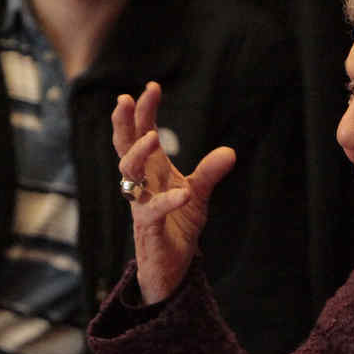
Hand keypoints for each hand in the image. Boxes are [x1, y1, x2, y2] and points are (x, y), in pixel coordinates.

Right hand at [111, 81, 236, 303]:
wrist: (171, 267)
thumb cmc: (177, 225)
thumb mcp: (198, 194)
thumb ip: (210, 172)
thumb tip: (230, 152)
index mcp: (151, 171)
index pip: (141, 134)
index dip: (143, 111)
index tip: (153, 86)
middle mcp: (141, 184)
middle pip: (124, 148)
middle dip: (123, 123)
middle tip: (125, 99)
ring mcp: (141, 205)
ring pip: (128, 176)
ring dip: (139, 155)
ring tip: (153, 137)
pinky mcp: (149, 229)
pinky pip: (152, 212)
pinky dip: (168, 202)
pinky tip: (184, 194)